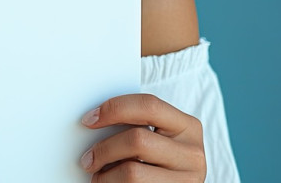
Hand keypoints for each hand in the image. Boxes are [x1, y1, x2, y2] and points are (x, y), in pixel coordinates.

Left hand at [79, 93, 205, 180]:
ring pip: (134, 172)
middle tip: (88, 158)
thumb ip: (136, 124)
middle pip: (138, 140)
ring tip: (97, 177)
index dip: (114, 109)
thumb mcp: (158, 136)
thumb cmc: (160, 159)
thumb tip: (94, 119)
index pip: (148, 106)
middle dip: (105, 149)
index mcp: (187, 126)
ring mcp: (188, 180)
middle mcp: (192, 153)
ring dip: (107, 176)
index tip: (89, 119)